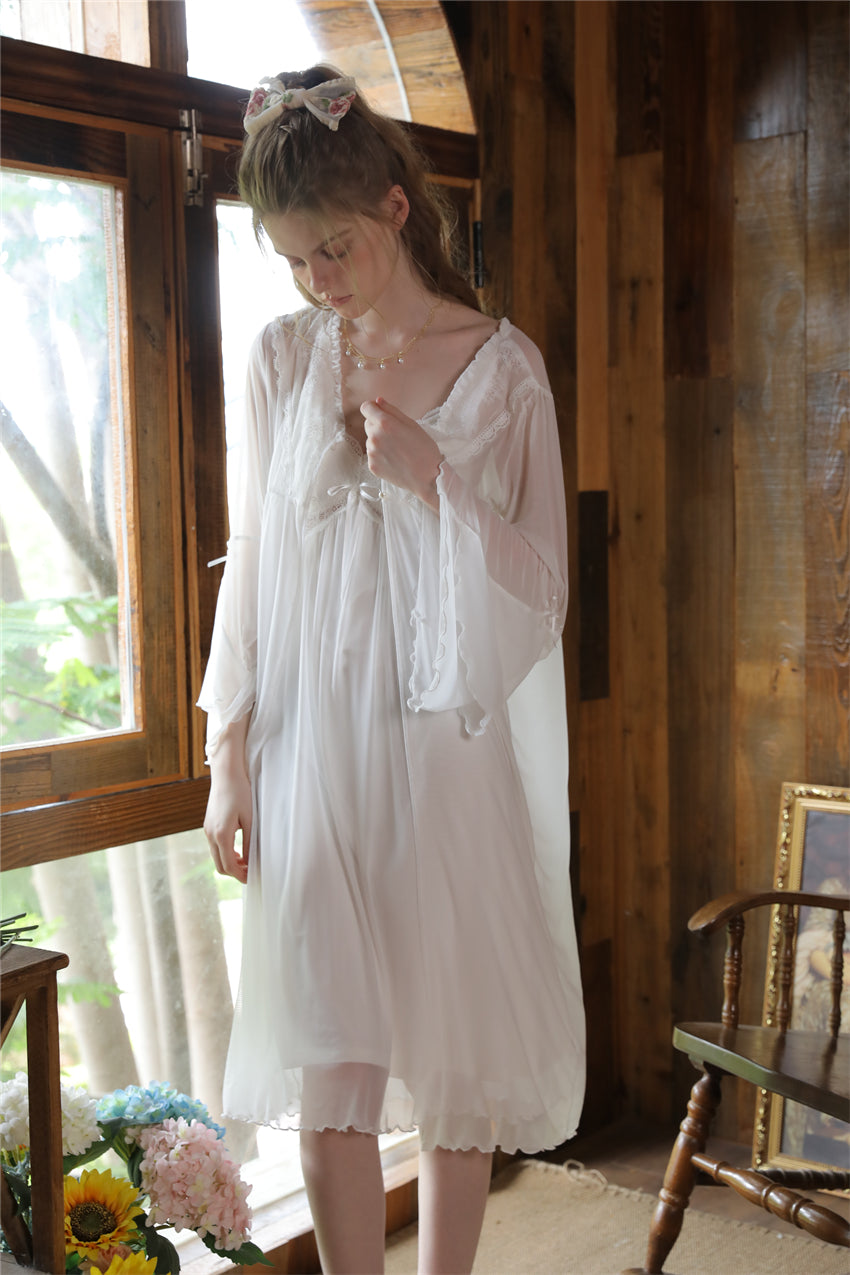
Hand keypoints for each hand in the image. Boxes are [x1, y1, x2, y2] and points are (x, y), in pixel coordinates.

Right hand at [203, 722, 251, 883]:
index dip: (241, 876)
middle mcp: (210, 834)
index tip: (253, 878)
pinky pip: (215, 847)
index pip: (229, 866)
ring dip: (231, 863)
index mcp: (221, 834)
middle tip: (251, 873)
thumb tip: (252, 862)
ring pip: (216, 857)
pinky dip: (226, 853)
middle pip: (220, 865)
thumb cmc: (241, 793)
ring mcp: (207, 830)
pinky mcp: (208, 825)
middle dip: (235, 873)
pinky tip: (239, 849)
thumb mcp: (250, 819)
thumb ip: (250, 842)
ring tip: (248, 862)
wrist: (226, 774)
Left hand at [361, 397, 441, 507]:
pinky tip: (394, 460)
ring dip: (380, 441)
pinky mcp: (372, 466)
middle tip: (396, 435)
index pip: (366, 407)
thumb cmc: (424, 450)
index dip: (374, 408)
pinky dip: (380, 455)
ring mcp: (371, 453)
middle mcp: (374, 437)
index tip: (381, 413)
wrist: (427, 477)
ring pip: (370, 440)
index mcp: (384, 423)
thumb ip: (392, 410)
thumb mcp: (412, 424)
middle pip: (368, 424)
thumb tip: (378, 401)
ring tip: (397, 450)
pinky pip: (372, 454)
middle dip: (378, 426)